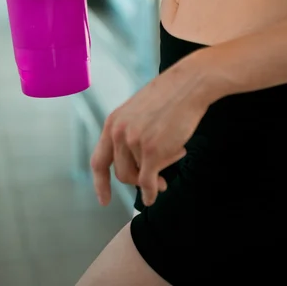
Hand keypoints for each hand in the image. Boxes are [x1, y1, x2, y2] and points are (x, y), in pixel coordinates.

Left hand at [90, 60, 209, 206]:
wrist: (187, 85)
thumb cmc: (168, 97)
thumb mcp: (137, 112)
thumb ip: (130, 134)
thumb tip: (136, 166)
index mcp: (113, 123)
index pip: (99, 161)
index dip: (100, 183)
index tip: (104, 199)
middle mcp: (119, 133)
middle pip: (121, 174)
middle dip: (137, 180)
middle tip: (153, 182)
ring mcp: (134, 142)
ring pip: (137, 177)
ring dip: (151, 180)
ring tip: (166, 172)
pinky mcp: (152, 151)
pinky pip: (147, 182)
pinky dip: (151, 192)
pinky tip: (157, 192)